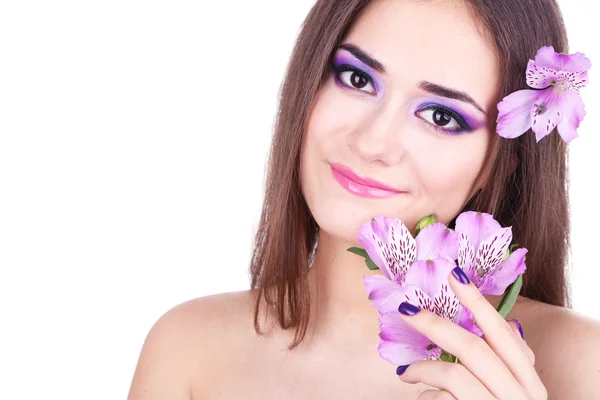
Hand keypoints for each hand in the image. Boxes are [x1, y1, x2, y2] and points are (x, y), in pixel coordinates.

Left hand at [395, 267, 546, 399]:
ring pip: (456, 376)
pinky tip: (423, 399)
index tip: (454, 273)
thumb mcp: (511, 393)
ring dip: (423, 368)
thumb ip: (505, 364)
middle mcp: (521, 397)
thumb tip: (498, 325)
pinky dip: (428, 398)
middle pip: (475, 349)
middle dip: (436, 324)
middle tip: (405, 308)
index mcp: (528, 383)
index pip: (503, 334)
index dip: (478, 302)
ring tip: (405, 371)